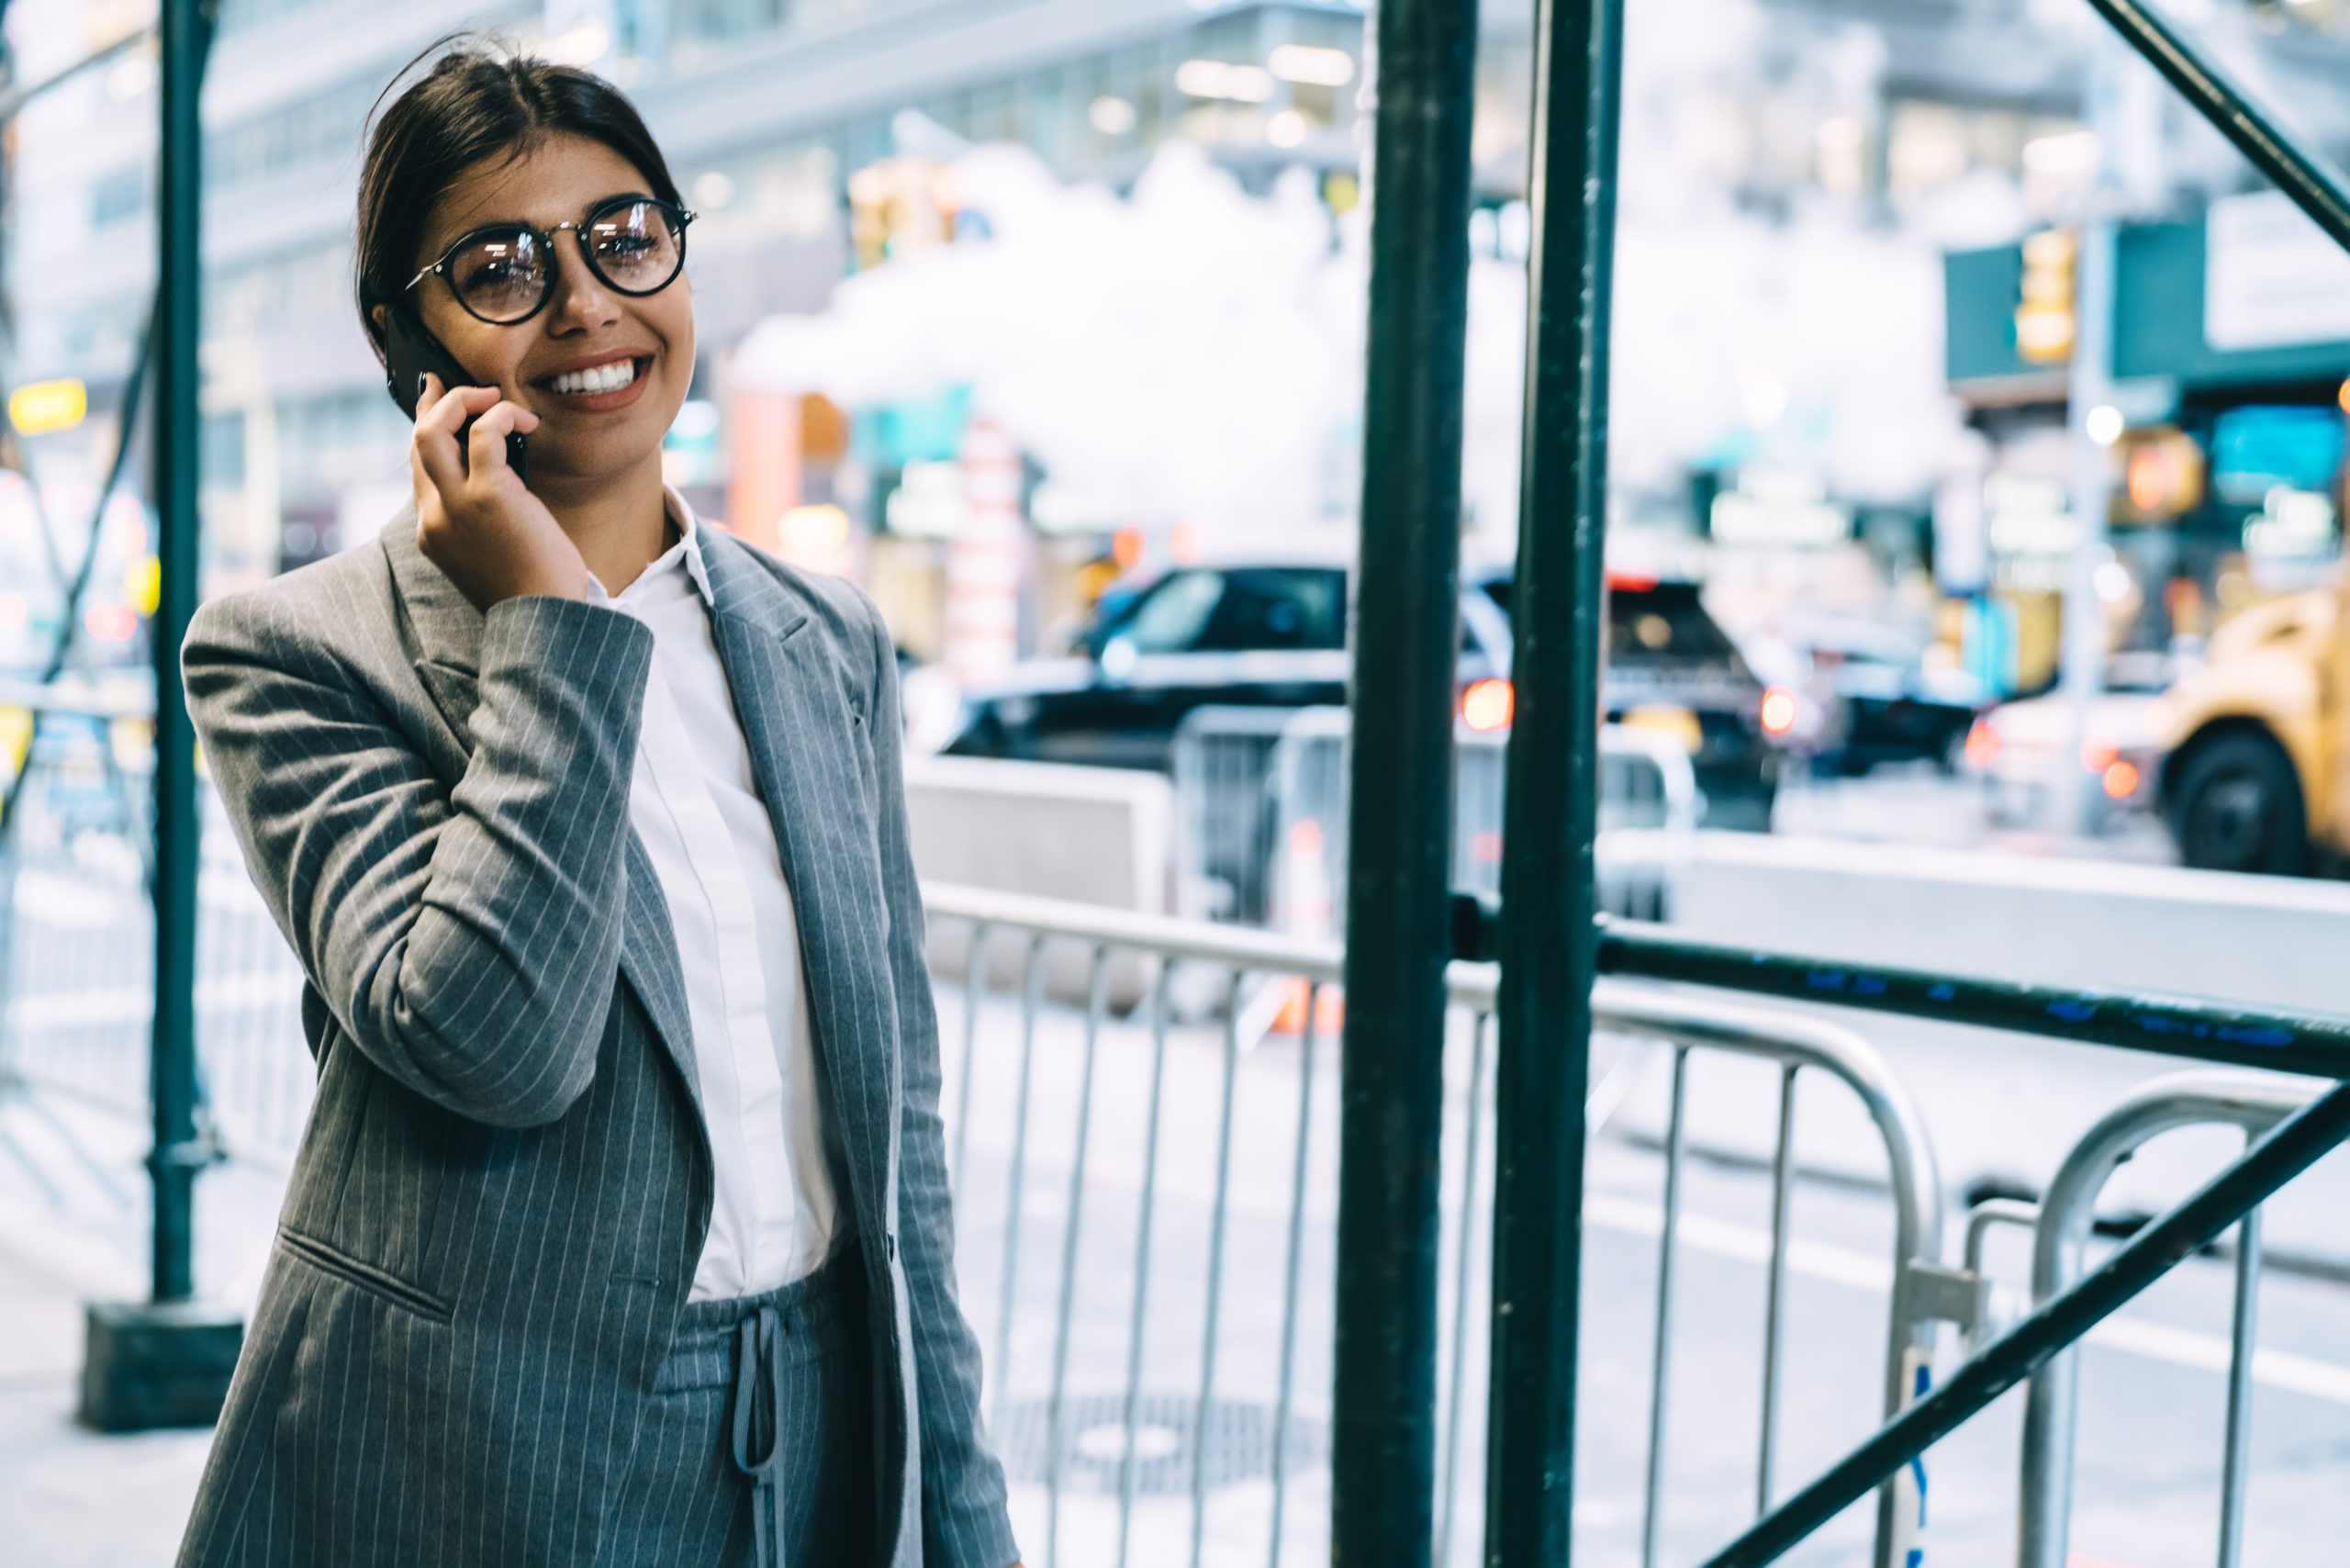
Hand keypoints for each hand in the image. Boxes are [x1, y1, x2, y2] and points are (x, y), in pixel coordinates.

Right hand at [409, 373, 586, 608]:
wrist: (545, 622)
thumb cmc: (533, 591)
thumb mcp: (491, 555)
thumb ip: (481, 520)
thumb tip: (502, 477)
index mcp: (432, 533)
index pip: (418, 470)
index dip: (429, 434)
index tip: (439, 406)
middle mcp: (434, 517)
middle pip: (416, 442)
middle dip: (436, 405)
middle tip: (465, 387)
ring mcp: (456, 506)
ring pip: (432, 430)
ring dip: (462, 401)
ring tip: (494, 398)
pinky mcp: (489, 496)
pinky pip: (484, 433)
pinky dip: (501, 415)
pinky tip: (525, 421)